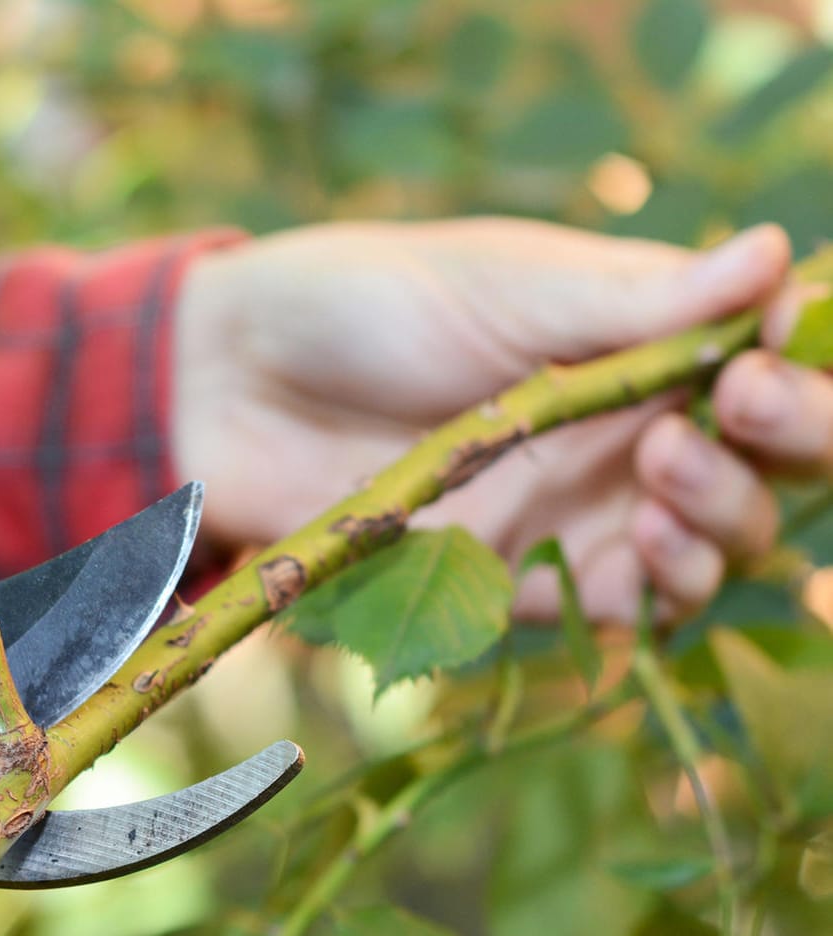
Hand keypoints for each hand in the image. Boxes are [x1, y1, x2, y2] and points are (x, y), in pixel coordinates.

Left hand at [172, 218, 830, 619]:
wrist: (228, 384)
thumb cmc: (361, 301)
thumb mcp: (501, 281)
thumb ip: (631, 298)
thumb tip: (772, 256)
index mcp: (638, 339)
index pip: (769, 368)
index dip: (797, 383)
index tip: (760, 373)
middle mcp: (624, 431)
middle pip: (763, 471)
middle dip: (774, 456)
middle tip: (714, 424)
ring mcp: (572, 511)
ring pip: (706, 550)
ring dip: (716, 528)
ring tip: (659, 482)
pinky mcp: (513, 583)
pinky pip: (614, 611)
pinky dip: (645, 595)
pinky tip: (630, 555)